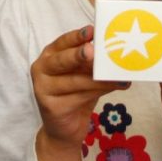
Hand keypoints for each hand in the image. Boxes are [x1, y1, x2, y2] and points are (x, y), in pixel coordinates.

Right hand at [31, 25, 121, 160]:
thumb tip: (117, 51)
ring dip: (100, 79)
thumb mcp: (82, 74)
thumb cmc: (75, 95)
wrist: (64, 129)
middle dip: (79, 55)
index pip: (62, 42)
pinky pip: (79, 97)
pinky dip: (100, 92)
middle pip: (62, 60)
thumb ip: (91, 63)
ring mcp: (43, 89)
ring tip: (119, 77)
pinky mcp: (52, 107)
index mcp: (49, 55)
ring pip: (76, 81)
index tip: (92, 30)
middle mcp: (42, 69)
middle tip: (94, 51)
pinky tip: (116, 87)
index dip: (77, 36)